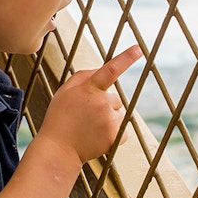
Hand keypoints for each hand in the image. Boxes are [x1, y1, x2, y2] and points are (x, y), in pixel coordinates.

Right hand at [34, 45, 142, 164]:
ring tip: (90, 127)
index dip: (126, 58)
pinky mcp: (115, 137)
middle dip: (104, 105)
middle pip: (114, 98)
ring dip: (108, 119)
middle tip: (85, 115)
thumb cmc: (60, 118)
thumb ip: (83, 76)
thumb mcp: (65, 91)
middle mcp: (102, 103)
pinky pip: (123, 130)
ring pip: (118, 114)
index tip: (138, 48)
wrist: (59, 149)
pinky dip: (114, 133)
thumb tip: (101, 69)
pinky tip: (98, 136)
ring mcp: (109, 120)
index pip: (111, 69)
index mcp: (89, 89)